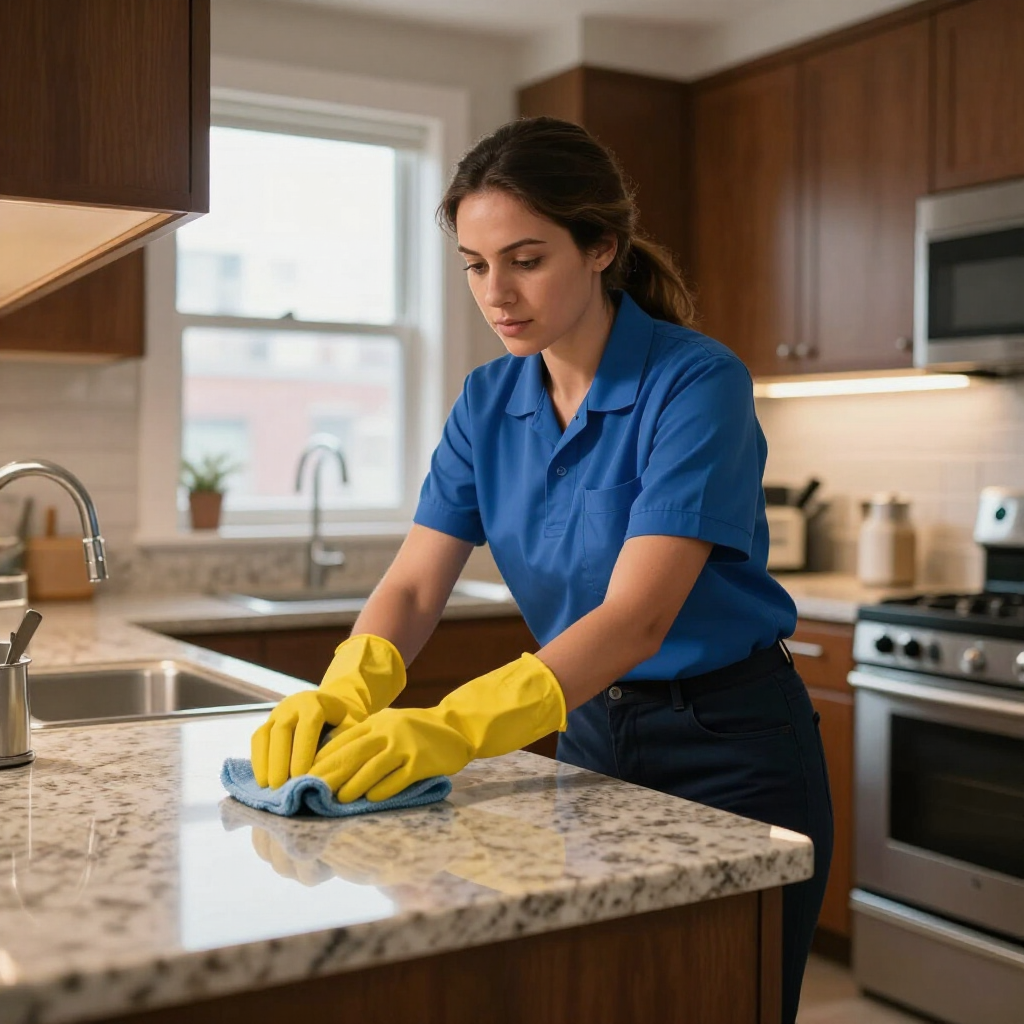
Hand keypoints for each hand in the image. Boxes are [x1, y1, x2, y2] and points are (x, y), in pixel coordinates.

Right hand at [250, 633, 405, 787]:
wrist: (334, 703)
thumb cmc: (346, 719)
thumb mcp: (352, 725)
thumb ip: (343, 742)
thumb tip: (331, 769)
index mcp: (316, 702)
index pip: (308, 724)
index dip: (303, 749)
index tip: (301, 774)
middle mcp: (292, 704)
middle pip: (281, 730)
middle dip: (280, 759)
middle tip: (280, 786)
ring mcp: (277, 712)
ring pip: (265, 734)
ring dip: (265, 761)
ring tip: (268, 786)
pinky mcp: (268, 723)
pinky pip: (258, 739)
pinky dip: (258, 759)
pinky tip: (262, 779)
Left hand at [310, 652, 566, 801]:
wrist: (456, 727)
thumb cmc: (416, 731)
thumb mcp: (388, 727)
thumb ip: (365, 740)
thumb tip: (331, 763)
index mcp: (378, 722)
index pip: (343, 740)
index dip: (323, 758)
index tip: (304, 774)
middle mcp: (389, 731)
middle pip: (353, 754)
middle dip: (329, 773)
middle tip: (310, 790)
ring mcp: (406, 746)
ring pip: (373, 767)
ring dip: (353, 785)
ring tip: (337, 799)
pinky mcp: (422, 762)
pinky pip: (398, 779)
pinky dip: (383, 790)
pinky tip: (371, 800)